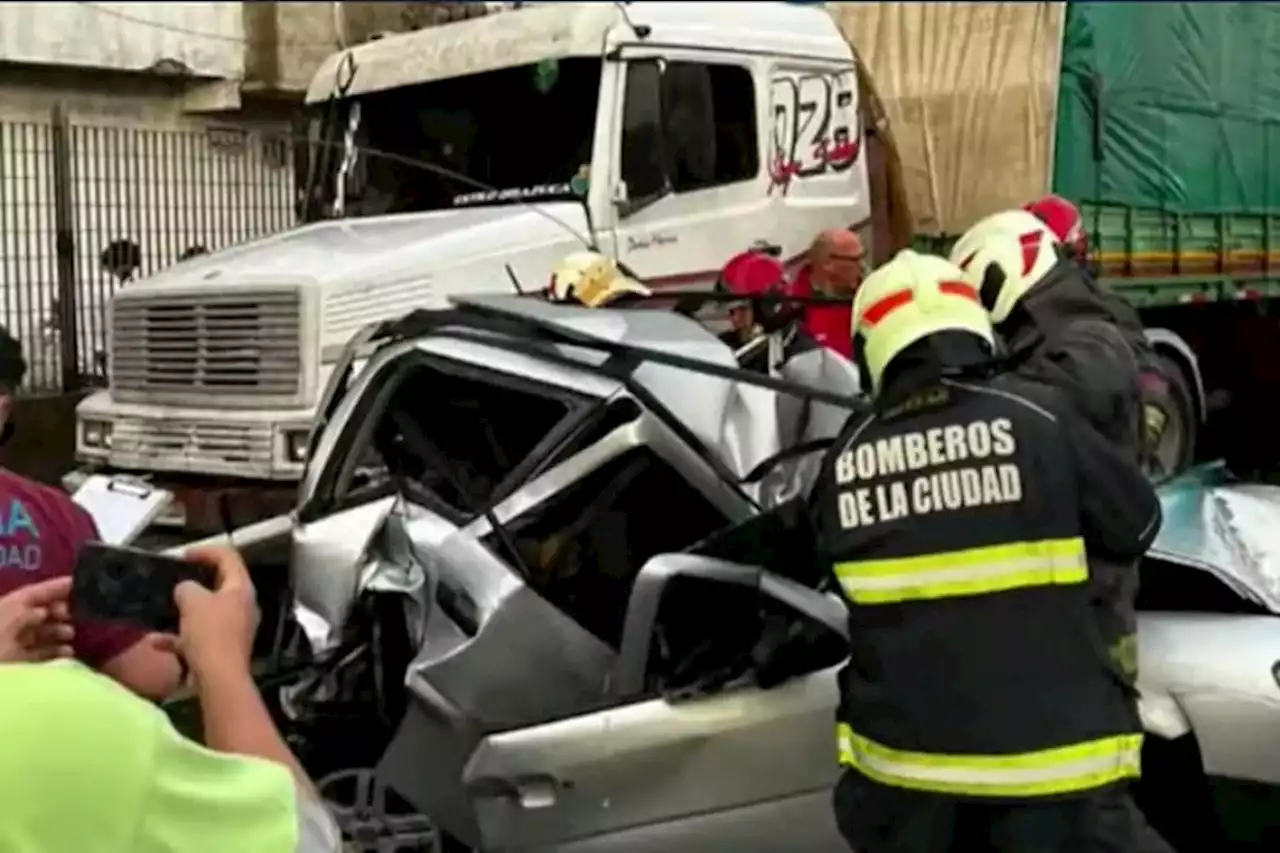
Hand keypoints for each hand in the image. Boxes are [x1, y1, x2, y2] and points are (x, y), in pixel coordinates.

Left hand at [0, 577, 74, 662]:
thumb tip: (44, 611)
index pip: (33, 594)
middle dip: (60, 611)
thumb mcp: (7, 623)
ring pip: (42, 634)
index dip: (55, 587)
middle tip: (73, 615)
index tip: (80, 584)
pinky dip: (56, 652)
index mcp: (6, 610)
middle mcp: (9, 626)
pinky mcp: (18, 667)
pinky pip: (41, 655)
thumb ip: (26, 614)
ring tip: (70, 635)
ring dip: (59, 632)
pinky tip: (67, 653)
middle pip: (39, 612)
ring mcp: (13, 647)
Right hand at [173, 546, 258, 680]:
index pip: (228, 557)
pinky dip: (180, 637)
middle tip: (175, 580)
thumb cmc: (210, 634)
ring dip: (186, 611)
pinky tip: (157, 642)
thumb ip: (187, 588)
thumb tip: (186, 590)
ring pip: (208, 612)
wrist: (219, 678)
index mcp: (241, 588)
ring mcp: (235, 628)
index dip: (206, 551)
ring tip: (165, 609)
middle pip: (220, 584)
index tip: (183, 556)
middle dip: (195, 582)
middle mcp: (243, 606)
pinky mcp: (223, 648)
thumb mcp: (192, 602)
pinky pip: (199, 636)